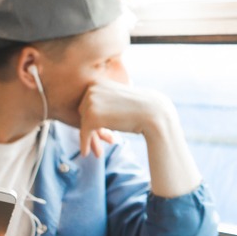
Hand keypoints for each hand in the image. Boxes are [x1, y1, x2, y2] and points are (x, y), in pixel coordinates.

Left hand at [78, 80, 201, 196]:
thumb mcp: (118, 100)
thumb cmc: (139, 108)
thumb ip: (104, 103)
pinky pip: (84, 133)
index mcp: (97, 82)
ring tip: (99, 151)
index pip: (88, 104)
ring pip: (84, 124)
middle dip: (94, 129)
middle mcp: (91, 89)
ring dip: (93, 138)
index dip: (96, 119)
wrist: (153, 113)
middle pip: (84, 113)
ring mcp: (90, 102)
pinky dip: (85, 144)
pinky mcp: (91, 116)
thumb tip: (88, 117)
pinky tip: (87, 153)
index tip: (106, 134)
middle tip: (108, 141)